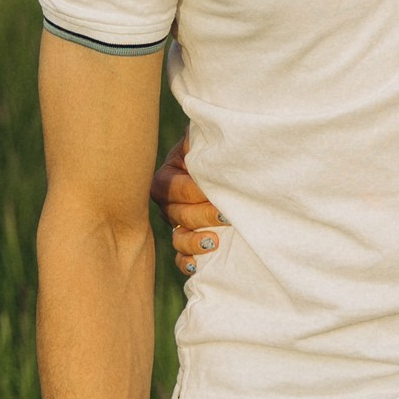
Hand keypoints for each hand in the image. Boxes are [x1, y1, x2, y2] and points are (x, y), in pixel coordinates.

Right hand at [151, 133, 226, 275]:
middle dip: (203, 216)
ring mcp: (177, 224)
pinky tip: (197, 266)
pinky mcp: (189, 242)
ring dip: (194, 242)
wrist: (230, 165)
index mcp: (167, 175)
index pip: (174, 187)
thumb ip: (201, 138)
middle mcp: (168, 202)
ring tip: (214, 242)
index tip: (218, 193)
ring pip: (177, 239)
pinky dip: (187, 263)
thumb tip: (206, 133)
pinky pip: (181, 258)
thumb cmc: (217, 148)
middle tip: (228, 217)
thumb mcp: (205, 139)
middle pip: (177, 215)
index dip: (195, 192)